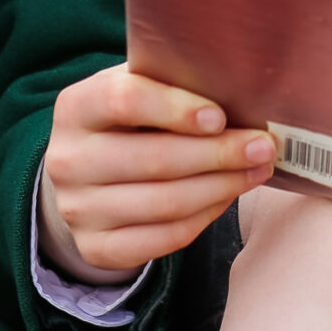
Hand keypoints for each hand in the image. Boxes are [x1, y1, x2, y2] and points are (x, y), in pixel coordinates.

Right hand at [41, 62, 273, 275]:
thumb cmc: (129, 119)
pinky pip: (165, 237)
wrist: (86, 174)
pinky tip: (229, 196)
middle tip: (264, 147)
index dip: (176, 109)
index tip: (220, 117)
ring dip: (222, 187)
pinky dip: (206, 217)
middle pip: (154, 159)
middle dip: (219, 154)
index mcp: (76, 107)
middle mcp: (68, 160)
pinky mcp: (97, 248)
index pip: (124, 102)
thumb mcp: (138, 87)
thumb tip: (242, 88)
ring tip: (258, 170)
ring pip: (166, 203)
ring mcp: (78, 209)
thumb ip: (173, 82)